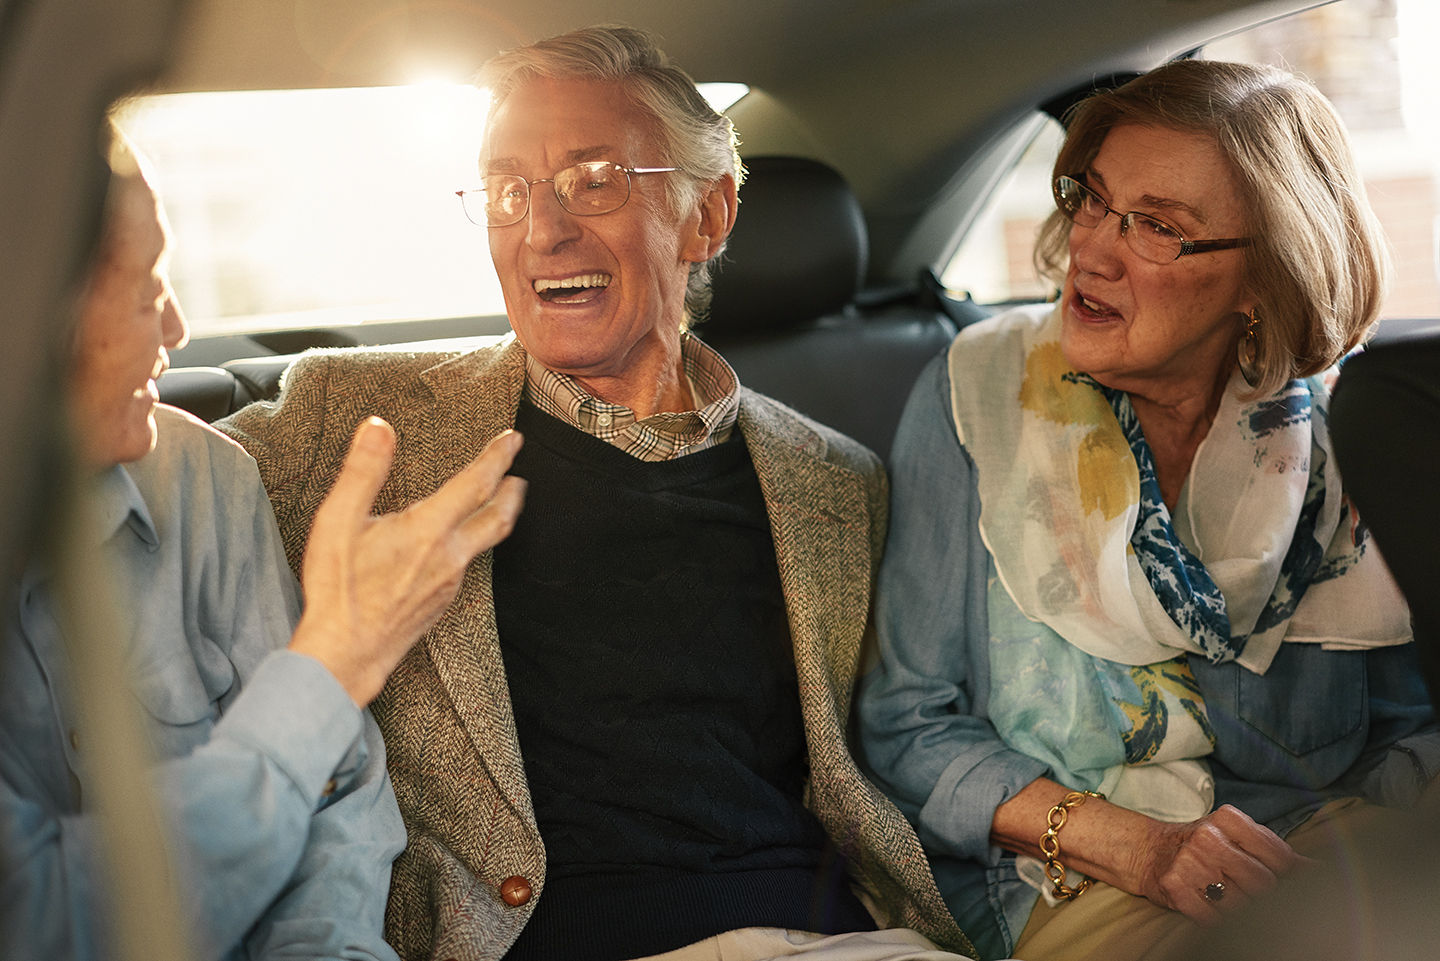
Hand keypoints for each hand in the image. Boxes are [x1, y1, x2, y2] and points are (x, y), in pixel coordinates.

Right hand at [289, 417, 525, 705]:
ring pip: (485, 544)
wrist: (347, 654)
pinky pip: (466, 567)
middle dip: (511, 492)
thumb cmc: (339, 590)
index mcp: (429, 530)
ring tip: (497, 505)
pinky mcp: (442, 603)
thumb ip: (363, 470)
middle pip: (498, 518)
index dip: (497, 457)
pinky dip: (473, 545)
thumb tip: (379, 427)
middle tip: (519, 476)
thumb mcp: (337, 521)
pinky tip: (458, 547)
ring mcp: (450, 583)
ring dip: (496, 518)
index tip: (513, 440)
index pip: (476, 483)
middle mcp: (449, 556)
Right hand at [1136, 804, 1307, 924]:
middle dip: (1262, 894)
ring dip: (1240, 908)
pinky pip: (1214, 919)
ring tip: (1226, 895)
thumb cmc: (1202, 844)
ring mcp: (1189, 863)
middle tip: (1248, 889)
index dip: (1287, 876)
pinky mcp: (1174, 887)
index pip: (1280, 858)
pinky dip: (1218, 920)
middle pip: (1264, 884)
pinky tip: (1210, 906)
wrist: (1148, 850)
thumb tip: (1319, 869)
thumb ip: (1276, 851)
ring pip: (1241, 905)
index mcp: (1228, 819)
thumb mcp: (1237, 835)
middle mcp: (1208, 838)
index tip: (1281, 880)